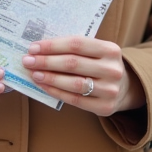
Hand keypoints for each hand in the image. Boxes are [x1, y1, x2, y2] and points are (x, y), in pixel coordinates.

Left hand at [21, 36, 142, 115]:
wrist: (124, 88)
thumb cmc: (100, 65)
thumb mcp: (96, 51)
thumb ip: (75, 48)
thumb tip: (40, 48)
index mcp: (110, 49)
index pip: (76, 44)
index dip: (52, 45)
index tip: (33, 47)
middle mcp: (112, 69)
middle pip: (73, 63)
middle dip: (46, 61)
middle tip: (28, 61)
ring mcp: (110, 90)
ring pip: (73, 83)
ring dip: (49, 78)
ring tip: (33, 74)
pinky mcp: (105, 107)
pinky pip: (75, 100)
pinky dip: (56, 92)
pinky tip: (44, 86)